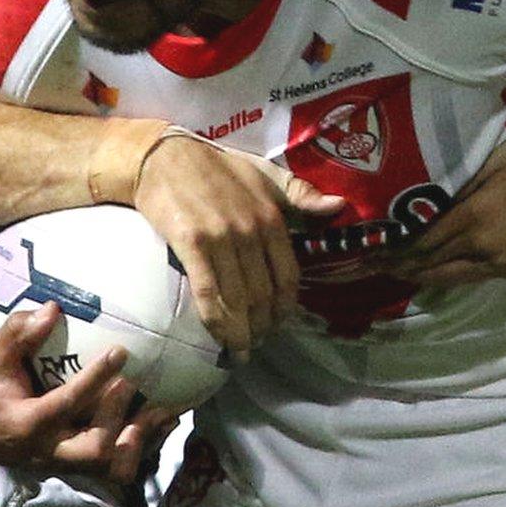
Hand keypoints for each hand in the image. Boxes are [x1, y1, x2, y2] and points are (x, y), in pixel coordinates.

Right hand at [0, 304, 174, 481]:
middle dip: (118, 418)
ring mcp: (63, 463)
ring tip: (164, 410)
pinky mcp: (76, 465)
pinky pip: (114, 467)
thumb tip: (52, 309)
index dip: (95, 379)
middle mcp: (47, 451)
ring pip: (109, 467)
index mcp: (26, 424)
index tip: (120, 351)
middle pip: (93, 450)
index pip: (65, 404)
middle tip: (133, 385)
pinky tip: (162, 422)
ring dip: (140, 440)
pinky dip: (142, 447)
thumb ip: (18, 333)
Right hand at [133, 135, 345, 356]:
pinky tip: (220, 339)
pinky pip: (207, 292)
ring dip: (242, 332)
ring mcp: (221, 239)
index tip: (280, 325)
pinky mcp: (191, 244)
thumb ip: (302, 194)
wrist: (165, 157)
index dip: (286, 308)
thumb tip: (341, 206)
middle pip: (264, 294)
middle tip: (257, 342)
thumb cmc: (218, 167)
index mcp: (272, 217)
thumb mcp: (267, 174)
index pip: (289, 276)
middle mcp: (251, 231)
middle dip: (263, 326)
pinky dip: (216, 321)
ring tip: (241, 349)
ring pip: (238, 299)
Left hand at [385, 130, 505, 286]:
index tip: (370, 248)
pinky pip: (468, 277)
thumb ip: (465, 182)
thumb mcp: (500, 158)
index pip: (424, 239)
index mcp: (477, 214)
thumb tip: (432, 198)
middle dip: (398, 266)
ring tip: (392, 271)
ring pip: (447, 277)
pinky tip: (429, 272)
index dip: (395, 247)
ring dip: (418, 275)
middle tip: (368, 265)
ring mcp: (499, 262)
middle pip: (429, 264)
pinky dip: (444, 276)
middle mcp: (483, 245)